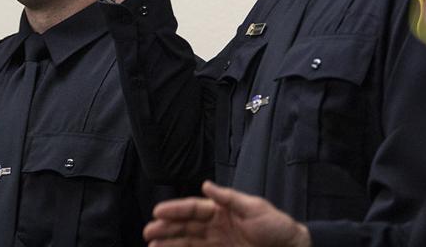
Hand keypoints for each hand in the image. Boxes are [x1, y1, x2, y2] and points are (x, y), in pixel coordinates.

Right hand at [144, 181, 311, 246]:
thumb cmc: (277, 226)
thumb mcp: (254, 208)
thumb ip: (228, 198)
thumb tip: (205, 185)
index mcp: (222, 211)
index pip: (194, 209)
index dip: (176, 210)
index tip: (158, 212)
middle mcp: (216, 227)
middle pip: (186, 227)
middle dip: (166, 228)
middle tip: (148, 232)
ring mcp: (217, 244)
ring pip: (188, 242)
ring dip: (170, 243)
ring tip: (152, 246)